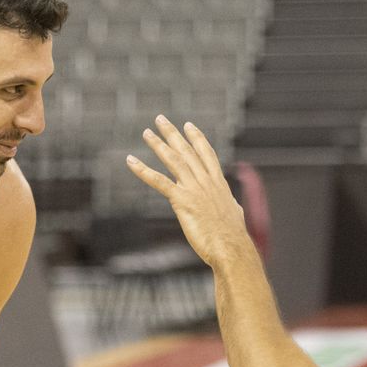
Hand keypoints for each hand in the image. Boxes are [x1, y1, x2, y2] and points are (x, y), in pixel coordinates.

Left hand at [126, 115, 251, 268]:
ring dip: (157, 145)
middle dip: (172, 134)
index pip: (206, 154)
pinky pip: (159, 181)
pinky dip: (143, 170)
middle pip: (186, 151)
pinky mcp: (181, 200)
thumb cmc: (232, 237)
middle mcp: (205, 181)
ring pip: (173, 160)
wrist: (231, 247)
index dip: (196, 138)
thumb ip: (230, 206)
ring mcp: (193, 189)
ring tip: (146, 133)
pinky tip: (131, 161)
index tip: (188, 125)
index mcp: (218, 183)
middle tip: (160, 119)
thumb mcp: (234, 215)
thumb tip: (233, 206)